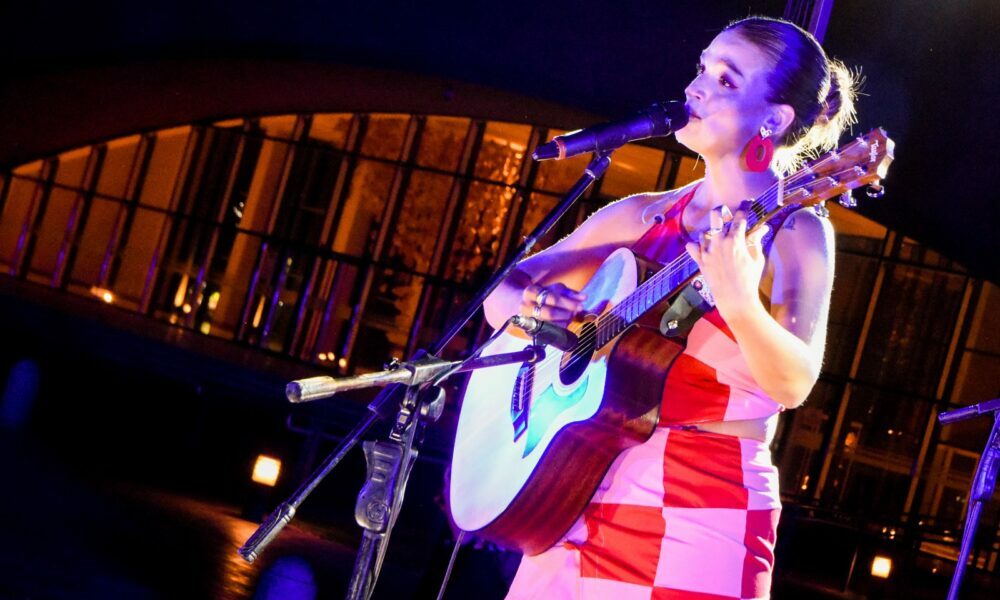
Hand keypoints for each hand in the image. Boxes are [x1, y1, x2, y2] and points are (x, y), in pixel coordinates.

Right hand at [521, 282, 586, 326]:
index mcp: (530, 292)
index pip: (551, 298)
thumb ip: (569, 293)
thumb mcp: (554, 290)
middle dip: (566, 313)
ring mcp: (526, 320)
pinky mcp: (530, 331)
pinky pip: (548, 332)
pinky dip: (560, 328)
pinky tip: (565, 322)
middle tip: (576, 312)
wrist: (522, 303)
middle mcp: (525, 306)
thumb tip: (584, 297)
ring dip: (564, 321)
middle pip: (549, 312)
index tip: (580, 305)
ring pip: (549, 324)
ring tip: (571, 316)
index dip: (567, 302)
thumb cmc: (542, 296)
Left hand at [685, 207, 768, 321]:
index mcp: (736, 240)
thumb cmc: (750, 279)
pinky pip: (692, 247)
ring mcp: (708, 252)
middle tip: (727, 215)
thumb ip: (756, 241)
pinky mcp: (700, 262)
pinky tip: (702, 247)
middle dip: (722, 213)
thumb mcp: (757, 258)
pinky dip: (696, 245)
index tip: (746, 203)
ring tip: (717, 238)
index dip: (744, 208)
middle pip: (716, 217)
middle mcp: (719, 242)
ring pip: (705, 233)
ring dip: (711, 233)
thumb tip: (763, 228)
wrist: (735, 300)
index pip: (739, 218)